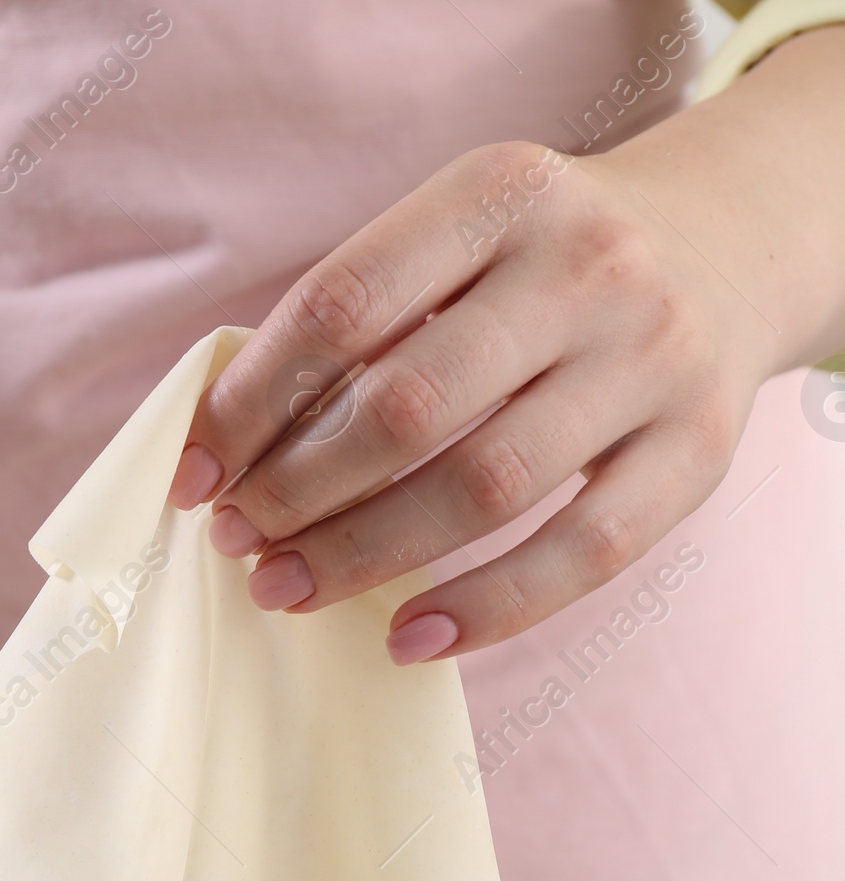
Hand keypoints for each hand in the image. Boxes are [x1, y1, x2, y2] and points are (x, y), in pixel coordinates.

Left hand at [170, 28, 844, 659]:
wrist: (732, 242)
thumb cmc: (544, 268)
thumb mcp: (463, 240)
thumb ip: (367, 320)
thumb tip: (229, 451)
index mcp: (502, 195)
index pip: (344, 306)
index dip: (253, 404)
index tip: (196, 474)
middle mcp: (586, 268)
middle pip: (409, 408)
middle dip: (300, 491)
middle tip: (240, 541)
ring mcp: (651, 360)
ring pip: (485, 487)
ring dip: (366, 555)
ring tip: (289, 589)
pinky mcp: (698, 451)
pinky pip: (580, 554)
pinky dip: (484, 609)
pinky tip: (406, 637)